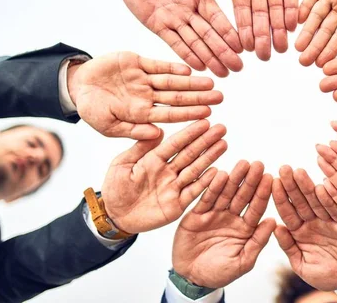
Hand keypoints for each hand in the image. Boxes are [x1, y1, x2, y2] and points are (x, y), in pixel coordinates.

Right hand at [68, 52, 222, 139]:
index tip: (208, 115)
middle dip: (199, 97)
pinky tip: (188, 69)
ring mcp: (144, 80)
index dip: (189, 114)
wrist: (77, 85)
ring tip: (211, 83)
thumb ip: (132, 130)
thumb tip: (158, 136)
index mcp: (142, 113)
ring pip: (172, 81)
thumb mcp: (107, 125)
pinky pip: (158, 65)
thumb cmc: (92, 110)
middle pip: (178, 97)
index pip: (171, 114)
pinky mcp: (137, 63)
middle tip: (220, 97)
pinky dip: (172, 66)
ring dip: (191, 82)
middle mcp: (147, 97)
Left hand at [101, 120, 226, 233]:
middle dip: (206, 141)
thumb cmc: (115, 188)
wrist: (113, 216)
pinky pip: (193, 192)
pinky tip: (217, 172)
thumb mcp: (122, 165)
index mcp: (153, 159)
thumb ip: (139, 149)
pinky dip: (205, 183)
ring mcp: (173, 187)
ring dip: (210, 157)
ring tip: (223, 144)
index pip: (175, 143)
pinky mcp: (177, 204)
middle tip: (221, 128)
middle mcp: (167, 171)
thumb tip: (157, 131)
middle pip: (190, 154)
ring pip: (195, 170)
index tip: (204, 121)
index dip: (189, 133)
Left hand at [103, 0, 242, 77]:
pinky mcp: (158, 26)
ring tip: (222, 73)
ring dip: (209, 58)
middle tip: (237, 67)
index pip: (216, 17)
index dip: (228, 32)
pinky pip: (174, 43)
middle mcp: (190, 10)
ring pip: (194, 42)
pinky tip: (199, 67)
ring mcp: (175, 20)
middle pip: (209, 34)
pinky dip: (186, 55)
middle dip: (223, 51)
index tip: (241, 46)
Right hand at [173, 161, 274, 287]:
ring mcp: (215, 214)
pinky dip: (212, 187)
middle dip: (250, 180)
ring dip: (233, 178)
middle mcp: (232, 218)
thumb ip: (258, 241)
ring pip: (226, 193)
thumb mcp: (242, 261)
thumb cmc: (219, 273)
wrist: (191, 278)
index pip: (257, 207)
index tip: (271, 178)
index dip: (263, 193)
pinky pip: (206, 198)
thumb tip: (274, 221)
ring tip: (242, 164)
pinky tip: (219, 174)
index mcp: (246, 228)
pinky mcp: (197, 214)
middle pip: (243, 195)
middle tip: (258, 164)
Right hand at [202, 0, 299, 60]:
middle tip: (264, 56)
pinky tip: (293, 24)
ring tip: (281, 48)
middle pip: (259, 13)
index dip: (242, 27)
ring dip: (279, 27)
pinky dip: (293, 6)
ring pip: (277, 6)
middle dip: (262, 35)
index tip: (242, 46)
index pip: (240, 8)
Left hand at [273, 166, 336, 291]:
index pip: (288, 212)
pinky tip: (324, 184)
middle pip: (301, 201)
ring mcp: (330, 220)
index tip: (273, 182)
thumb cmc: (328, 276)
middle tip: (284, 168)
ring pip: (317, 201)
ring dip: (308, 186)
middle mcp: (313, 222)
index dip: (280, 198)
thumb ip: (290, 248)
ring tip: (299, 171)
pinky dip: (332, 198)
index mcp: (300, 232)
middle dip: (292, 185)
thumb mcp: (304, 267)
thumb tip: (276, 228)